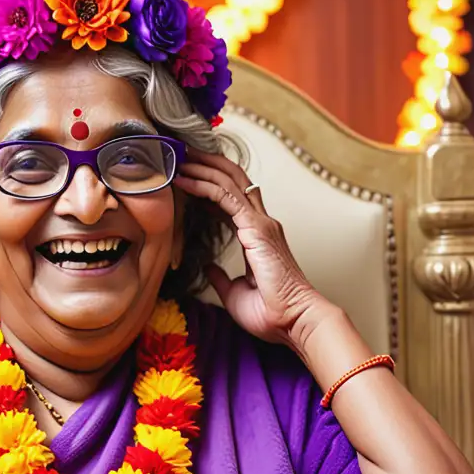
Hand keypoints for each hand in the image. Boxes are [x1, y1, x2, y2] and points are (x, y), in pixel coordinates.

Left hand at [174, 149, 331, 345]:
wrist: (293, 320)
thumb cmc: (271, 313)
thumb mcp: (234, 292)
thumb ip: (221, 276)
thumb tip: (209, 268)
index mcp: (259, 236)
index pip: (233, 200)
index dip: (211, 186)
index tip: (188, 179)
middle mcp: (262, 223)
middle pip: (234, 181)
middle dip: (208, 164)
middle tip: (183, 154)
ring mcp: (260, 223)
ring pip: (229, 181)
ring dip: (202, 167)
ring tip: (179, 158)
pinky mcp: (255, 228)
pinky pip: (225, 196)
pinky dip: (203, 184)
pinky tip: (184, 180)